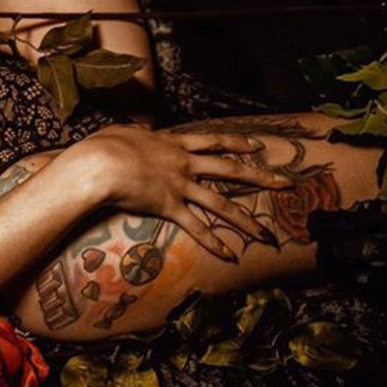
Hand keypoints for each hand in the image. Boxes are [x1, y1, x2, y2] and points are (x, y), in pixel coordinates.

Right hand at [66, 125, 291, 259]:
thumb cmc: (104, 146)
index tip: (256, 146)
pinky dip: (213, 242)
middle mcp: (184, 164)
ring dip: (246, 220)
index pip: (213, 141)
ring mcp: (180, 186)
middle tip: (286, 183)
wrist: (100, 164)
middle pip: (230, 169)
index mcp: (173, 144)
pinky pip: (196, 227)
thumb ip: (137, 133)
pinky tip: (229, 254)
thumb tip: (139, 133)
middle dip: (261, 177)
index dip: (237, 143)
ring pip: (221, 203)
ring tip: (267, 233)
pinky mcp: (170, 207)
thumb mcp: (122, 132)